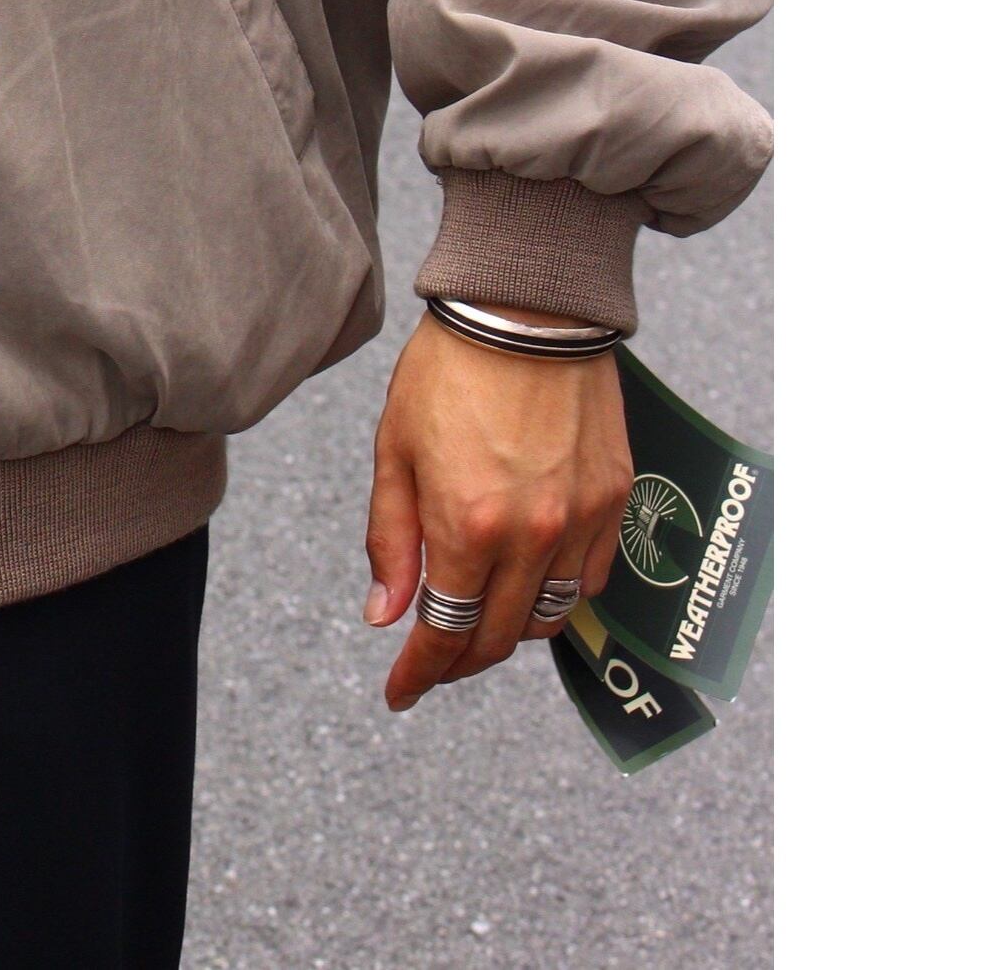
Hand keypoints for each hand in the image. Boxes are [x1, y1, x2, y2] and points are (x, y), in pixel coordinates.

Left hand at [362, 306, 631, 712]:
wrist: (526, 308)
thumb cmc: (447, 369)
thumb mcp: (396, 449)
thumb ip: (391, 538)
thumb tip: (385, 616)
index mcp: (467, 524)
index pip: (444, 632)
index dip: (420, 674)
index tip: (401, 693)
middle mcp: (531, 535)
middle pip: (500, 638)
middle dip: (460, 658)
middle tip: (433, 658)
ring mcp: (580, 520)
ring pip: (550, 618)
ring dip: (511, 630)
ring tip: (479, 615)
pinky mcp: (614, 499)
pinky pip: (589, 578)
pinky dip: (558, 592)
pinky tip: (530, 576)